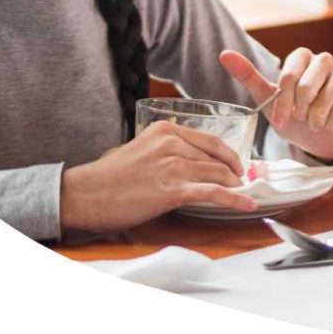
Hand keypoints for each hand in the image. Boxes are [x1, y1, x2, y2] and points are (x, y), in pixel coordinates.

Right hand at [60, 120, 255, 231]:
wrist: (87, 193)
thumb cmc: (108, 175)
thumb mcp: (139, 148)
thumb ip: (162, 148)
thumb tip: (181, 157)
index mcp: (166, 129)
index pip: (209, 140)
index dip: (228, 154)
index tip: (236, 164)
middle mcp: (173, 143)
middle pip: (216, 157)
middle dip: (234, 171)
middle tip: (244, 181)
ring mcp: (174, 165)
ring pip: (217, 174)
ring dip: (235, 186)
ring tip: (246, 194)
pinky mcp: (173, 189)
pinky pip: (212, 193)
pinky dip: (234, 199)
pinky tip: (246, 203)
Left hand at [219, 48, 332, 161]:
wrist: (315, 141)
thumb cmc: (292, 116)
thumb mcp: (268, 98)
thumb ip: (248, 75)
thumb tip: (224, 54)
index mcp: (302, 59)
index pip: (292, 71)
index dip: (285, 98)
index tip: (281, 118)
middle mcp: (325, 62)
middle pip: (313, 76)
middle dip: (303, 104)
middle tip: (299, 118)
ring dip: (320, 113)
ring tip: (314, 124)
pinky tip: (331, 124)